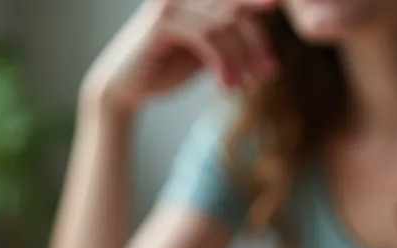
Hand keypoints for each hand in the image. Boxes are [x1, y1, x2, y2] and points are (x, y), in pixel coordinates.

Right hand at [82, 0, 279, 112]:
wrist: (124, 90)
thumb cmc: (165, 70)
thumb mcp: (204, 53)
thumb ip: (228, 40)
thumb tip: (263, 45)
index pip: (238, 3)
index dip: (261, 26)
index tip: (272, 62)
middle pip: (238, 7)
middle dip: (257, 42)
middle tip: (269, 72)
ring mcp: (172, 2)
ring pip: (226, 24)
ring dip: (241, 58)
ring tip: (245, 86)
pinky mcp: (163, 22)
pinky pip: (207, 37)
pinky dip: (223, 63)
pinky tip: (226, 86)